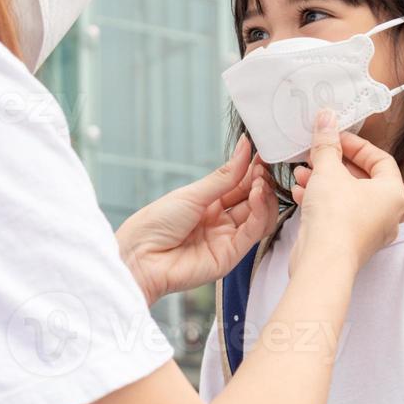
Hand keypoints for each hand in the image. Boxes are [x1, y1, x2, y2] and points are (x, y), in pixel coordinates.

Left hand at [116, 137, 278, 303]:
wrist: (139, 257)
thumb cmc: (157, 223)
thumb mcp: (193, 193)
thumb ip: (225, 176)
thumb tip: (245, 147)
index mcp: (209, 204)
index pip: (240, 185)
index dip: (252, 171)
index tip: (262, 154)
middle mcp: (221, 222)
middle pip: (253, 201)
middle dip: (261, 182)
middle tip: (263, 167)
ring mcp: (227, 239)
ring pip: (260, 218)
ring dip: (264, 197)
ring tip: (260, 181)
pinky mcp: (231, 256)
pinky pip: (254, 233)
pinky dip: (260, 213)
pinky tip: (258, 195)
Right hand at [288, 110, 403, 277]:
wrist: (322, 262)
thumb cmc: (335, 219)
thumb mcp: (328, 171)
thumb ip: (327, 144)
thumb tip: (326, 119)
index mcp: (393, 193)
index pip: (380, 159)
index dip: (356, 144)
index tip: (335, 137)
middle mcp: (386, 213)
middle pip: (362, 177)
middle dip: (334, 163)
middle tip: (316, 153)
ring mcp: (368, 229)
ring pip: (347, 196)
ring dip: (323, 180)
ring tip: (302, 171)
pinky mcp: (349, 241)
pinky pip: (338, 213)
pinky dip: (321, 200)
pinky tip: (300, 191)